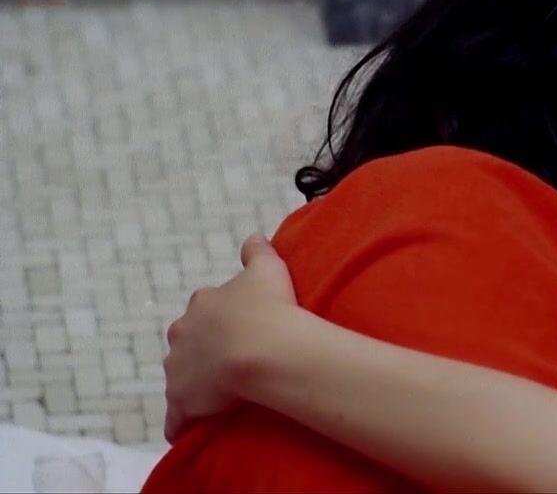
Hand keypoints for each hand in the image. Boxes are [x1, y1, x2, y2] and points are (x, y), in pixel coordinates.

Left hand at [163, 233, 297, 441]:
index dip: (222, 321)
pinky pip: (176, 418)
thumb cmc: (269, 308)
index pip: (205, 311)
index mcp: (202, 305)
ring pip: (180, 378)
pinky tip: (193, 429)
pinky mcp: (181, 402)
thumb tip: (254, 237)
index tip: (241, 330)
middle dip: (202, 352)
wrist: (264, 350)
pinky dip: (182, 424)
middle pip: (187, 344)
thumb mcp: (268, 270)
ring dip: (195, 386)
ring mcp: (178, 370)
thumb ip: (258, 252)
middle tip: (233, 363)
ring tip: (220, 397)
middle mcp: (182, 334)